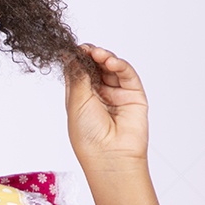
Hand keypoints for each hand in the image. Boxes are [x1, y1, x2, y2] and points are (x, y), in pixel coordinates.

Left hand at [64, 43, 148, 168]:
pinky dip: (119, 65)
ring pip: (111, 68)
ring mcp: (117, 94)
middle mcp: (99, 94)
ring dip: (104, 58)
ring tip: (98, 54)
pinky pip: (127, 75)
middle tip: (86, 49)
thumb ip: (77, 77)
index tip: (74, 49)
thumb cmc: (88, 136)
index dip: (77, 59)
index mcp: (81, 97)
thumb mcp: (76, 102)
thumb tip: (70, 55)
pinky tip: (110, 62)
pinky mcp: (134, 95)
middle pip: (96, 67)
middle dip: (91, 56)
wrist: (109, 156)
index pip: (80, 71)